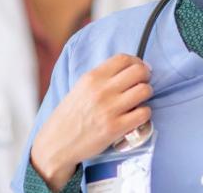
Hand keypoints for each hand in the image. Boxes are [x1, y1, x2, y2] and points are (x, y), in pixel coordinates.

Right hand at [31, 54, 152, 189]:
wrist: (56, 143)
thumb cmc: (70, 116)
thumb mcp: (80, 88)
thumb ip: (102, 77)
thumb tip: (131, 68)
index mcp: (92, 78)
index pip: (124, 59)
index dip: (137, 62)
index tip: (139, 69)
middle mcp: (101, 90)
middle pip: (139, 71)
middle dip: (146, 76)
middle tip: (142, 84)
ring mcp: (109, 109)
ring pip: (145, 90)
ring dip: (146, 94)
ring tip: (138, 101)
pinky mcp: (115, 128)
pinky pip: (144, 113)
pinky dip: (144, 113)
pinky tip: (136, 116)